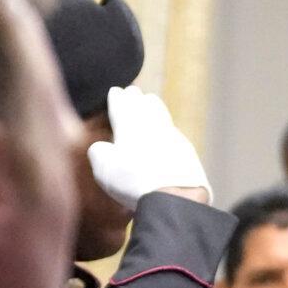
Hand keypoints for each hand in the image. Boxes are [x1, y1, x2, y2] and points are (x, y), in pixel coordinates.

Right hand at [87, 85, 211, 208]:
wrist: (176, 196)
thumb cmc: (134, 181)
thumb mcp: (103, 168)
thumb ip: (99, 152)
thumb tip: (103, 148)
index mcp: (129, 125)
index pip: (121, 105)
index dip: (117, 98)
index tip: (116, 91)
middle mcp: (152, 125)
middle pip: (144, 105)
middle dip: (137, 98)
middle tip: (134, 92)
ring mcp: (173, 136)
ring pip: (162, 114)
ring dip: (154, 107)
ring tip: (151, 101)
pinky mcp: (188, 151)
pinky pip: (174, 132)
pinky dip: (167, 127)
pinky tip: (169, 130)